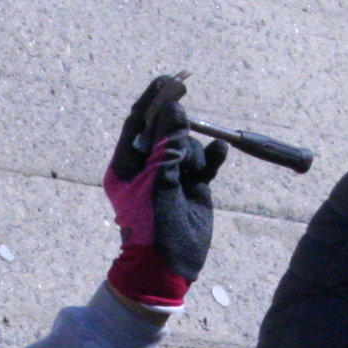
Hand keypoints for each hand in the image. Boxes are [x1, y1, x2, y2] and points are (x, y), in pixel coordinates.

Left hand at [104, 73, 227, 307]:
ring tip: (194, 174)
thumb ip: (167, 145)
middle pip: (165, 129)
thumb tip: (173, 108)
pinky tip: (220, 153)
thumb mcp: (157, 182)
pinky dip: (212, 156)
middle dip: (177, 123)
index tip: (169, 81)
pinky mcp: (194, 185)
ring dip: (195, 151)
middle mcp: (148, 167)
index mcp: (126, 165)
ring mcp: (172, 175)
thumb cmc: (151, 227)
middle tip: (187, 99)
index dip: (152, 100)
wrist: (166, 266)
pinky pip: (205, 161)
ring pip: (188, 144)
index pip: (137, 122)